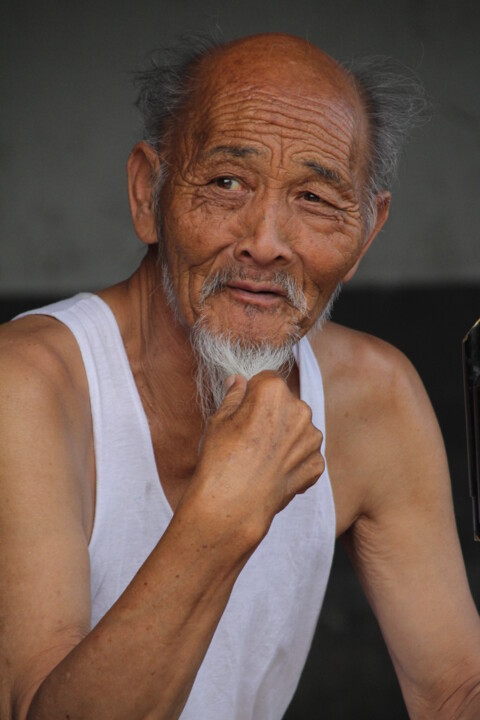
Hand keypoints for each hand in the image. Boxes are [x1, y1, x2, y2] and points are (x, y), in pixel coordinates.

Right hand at [191, 371, 323, 545]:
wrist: (233, 504)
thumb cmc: (221, 458)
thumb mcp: (219, 419)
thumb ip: (234, 395)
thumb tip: (237, 381)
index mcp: (274, 391)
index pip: (266, 380)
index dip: (252, 395)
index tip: (242, 411)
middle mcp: (300, 410)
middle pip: (286, 404)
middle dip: (272, 415)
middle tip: (249, 437)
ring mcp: (312, 439)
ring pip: (298, 429)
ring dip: (285, 438)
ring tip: (261, 457)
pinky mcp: (317, 464)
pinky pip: (305, 455)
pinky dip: (292, 462)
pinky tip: (272, 472)